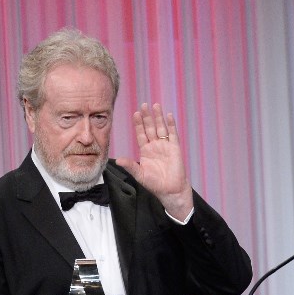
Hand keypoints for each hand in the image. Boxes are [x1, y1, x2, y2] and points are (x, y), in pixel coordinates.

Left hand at [115, 103, 193, 220]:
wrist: (170, 190)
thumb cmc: (155, 184)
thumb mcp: (140, 175)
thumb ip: (130, 166)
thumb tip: (118, 160)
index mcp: (145, 151)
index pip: (141, 133)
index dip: (138, 124)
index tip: (136, 113)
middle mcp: (154, 146)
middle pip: (150, 127)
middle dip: (147, 116)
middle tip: (144, 105)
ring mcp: (165, 146)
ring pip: (161, 128)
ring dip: (158, 117)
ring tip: (155, 105)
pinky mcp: (175, 148)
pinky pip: (173, 134)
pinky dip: (171, 125)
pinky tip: (168, 116)